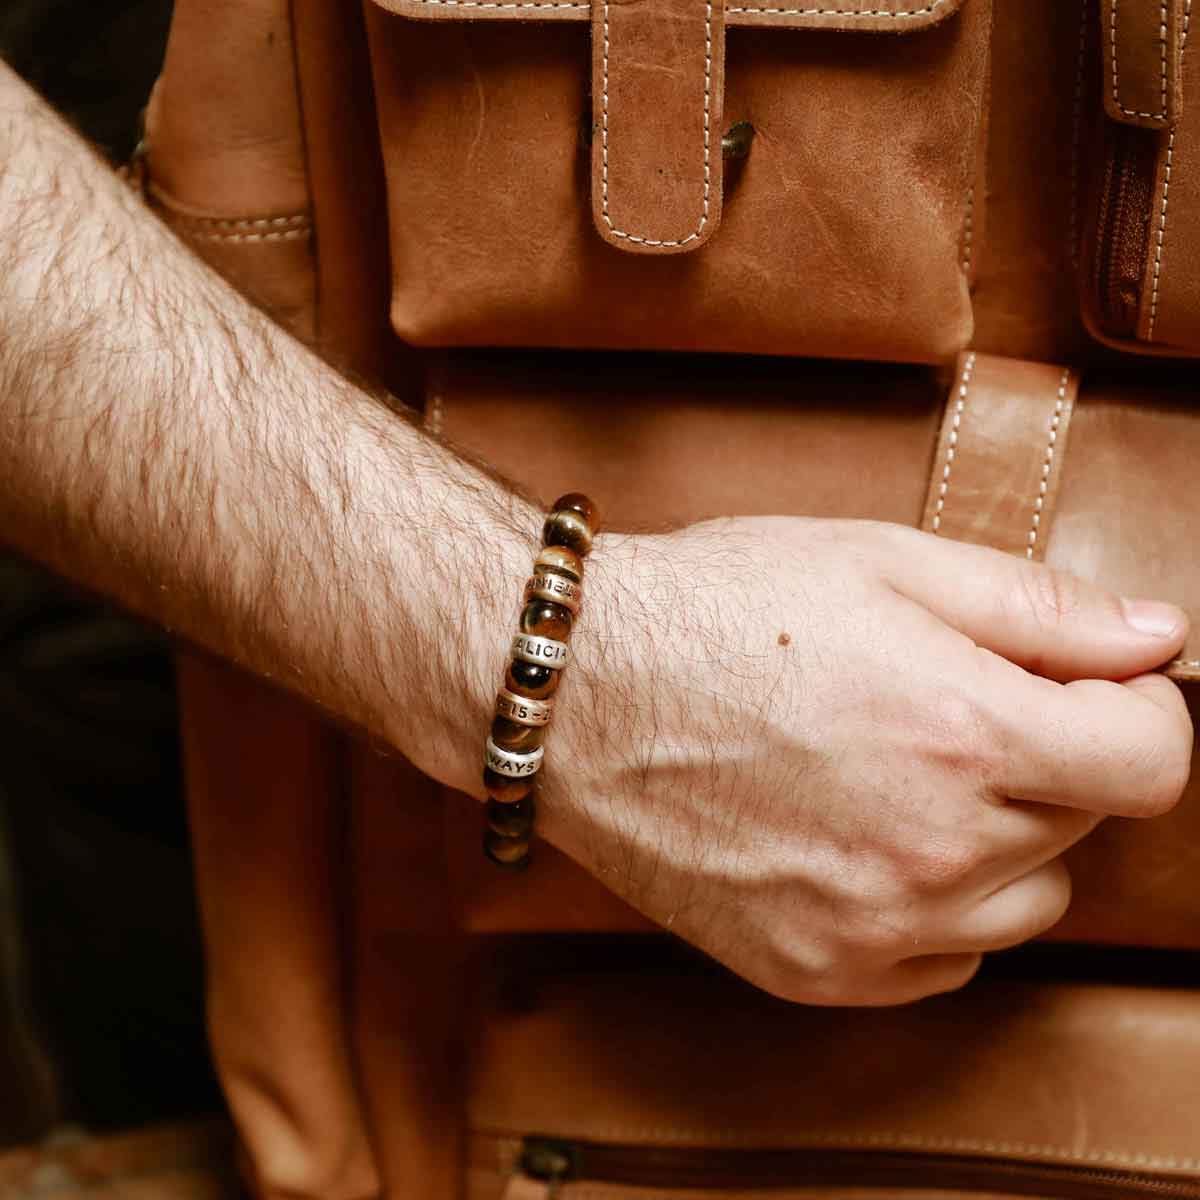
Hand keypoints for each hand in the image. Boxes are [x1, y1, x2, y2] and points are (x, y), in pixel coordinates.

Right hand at [540, 518, 1192, 1005]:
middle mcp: (933, 849)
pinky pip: (945, 958)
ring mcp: (874, 925)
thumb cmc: (714, 609)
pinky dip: (935, 904)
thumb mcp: (879, 562)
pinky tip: (865, 837)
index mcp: (964, 733)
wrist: (574, 691)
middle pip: (1082, 824)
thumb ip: (1039, 604)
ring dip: (999, 839)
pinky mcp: (818, 971)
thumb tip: (1158, 635)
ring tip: (905, 773)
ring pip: (1024, 902)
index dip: (1136, 711)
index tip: (1086, 689)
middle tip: (949, 705)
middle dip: (1046, 758)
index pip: (1151, 762)